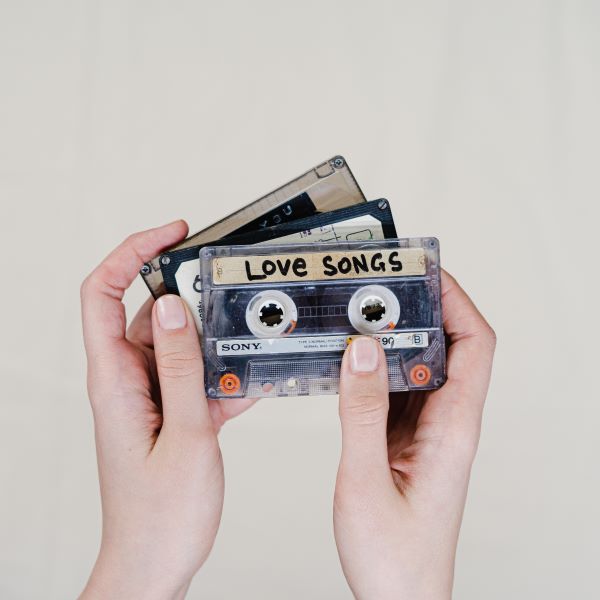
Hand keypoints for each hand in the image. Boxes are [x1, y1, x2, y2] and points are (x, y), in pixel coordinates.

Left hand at [79, 221, 254, 599]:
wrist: (155, 564)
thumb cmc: (160, 515)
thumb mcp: (184, 433)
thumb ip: (179, 366)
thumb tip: (171, 306)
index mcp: (114, 381)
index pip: (102, 292)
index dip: (132, 253)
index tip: (172, 234)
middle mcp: (128, 382)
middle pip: (148, 313)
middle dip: (189, 294)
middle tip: (228, 287)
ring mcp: (150, 397)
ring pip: (179, 345)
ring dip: (215, 342)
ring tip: (248, 344)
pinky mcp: (171, 412)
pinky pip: (196, 376)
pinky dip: (224, 374)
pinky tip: (251, 383)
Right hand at [333, 271, 495, 599]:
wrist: (400, 599)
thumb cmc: (395, 557)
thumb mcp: (366, 478)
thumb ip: (362, 411)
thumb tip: (362, 349)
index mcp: (453, 430)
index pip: (475, 346)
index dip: (457, 301)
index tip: (426, 273)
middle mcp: (446, 424)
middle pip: (448, 347)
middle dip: (420, 309)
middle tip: (382, 287)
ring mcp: (427, 432)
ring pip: (419, 367)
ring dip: (394, 338)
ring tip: (360, 316)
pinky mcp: (406, 440)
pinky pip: (395, 390)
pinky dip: (375, 368)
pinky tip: (349, 361)